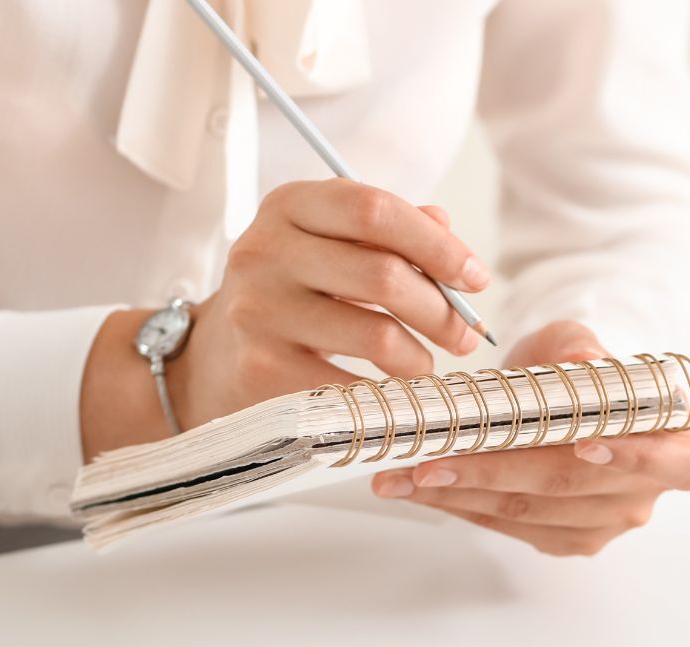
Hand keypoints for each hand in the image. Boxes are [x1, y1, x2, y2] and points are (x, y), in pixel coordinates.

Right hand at [82, 179, 487, 459]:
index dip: (437, 246)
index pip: (375, 210)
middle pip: (383, 275)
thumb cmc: (291, 296)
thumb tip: (447, 231)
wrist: (213, 360)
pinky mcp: (262, 370)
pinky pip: (352, 388)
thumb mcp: (328, 247)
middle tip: (466, 334)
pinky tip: (391, 394)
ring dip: (419, 358)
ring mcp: (259, 312)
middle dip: (442, 311)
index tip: (476, 278)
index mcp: (289, 207)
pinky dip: (387, 396)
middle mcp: (265, 252)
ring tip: (423, 365)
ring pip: (376, 336)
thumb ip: (387, 232)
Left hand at [368, 321, 689, 555]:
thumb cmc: (578, 370)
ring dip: (462, 495)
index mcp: (677, 445)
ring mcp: (604, 524)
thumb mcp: (576, 343)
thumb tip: (580, 361)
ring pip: (530, 512)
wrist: (566, 403)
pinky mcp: (564, 540)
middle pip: (571, 486)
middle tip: (432, 462)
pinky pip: (510, 526)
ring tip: (405, 475)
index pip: (672, 462)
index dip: (631, 456)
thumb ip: (577, 349)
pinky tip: (423, 489)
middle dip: (495, 472)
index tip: (586, 444)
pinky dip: (463, 506)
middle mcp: (645, 494)